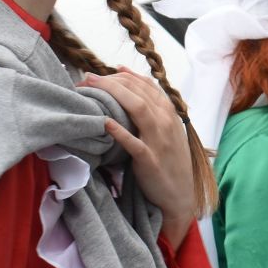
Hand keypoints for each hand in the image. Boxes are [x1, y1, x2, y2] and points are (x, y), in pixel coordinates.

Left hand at [80, 69, 196, 249]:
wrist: (181, 194)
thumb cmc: (169, 161)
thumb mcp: (166, 131)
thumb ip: (152, 110)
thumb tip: (129, 87)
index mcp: (169, 113)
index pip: (145, 85)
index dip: (122, 75)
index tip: (102, 72)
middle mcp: (166, 122)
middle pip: (138, 92)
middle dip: (111, 81)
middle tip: (87, 77)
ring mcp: (159, 140)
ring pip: (138, 108)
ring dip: (113, 94)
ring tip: (90, 88)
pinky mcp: (150, 160)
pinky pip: (134, 143)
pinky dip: (119, 131)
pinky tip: (104, 122)